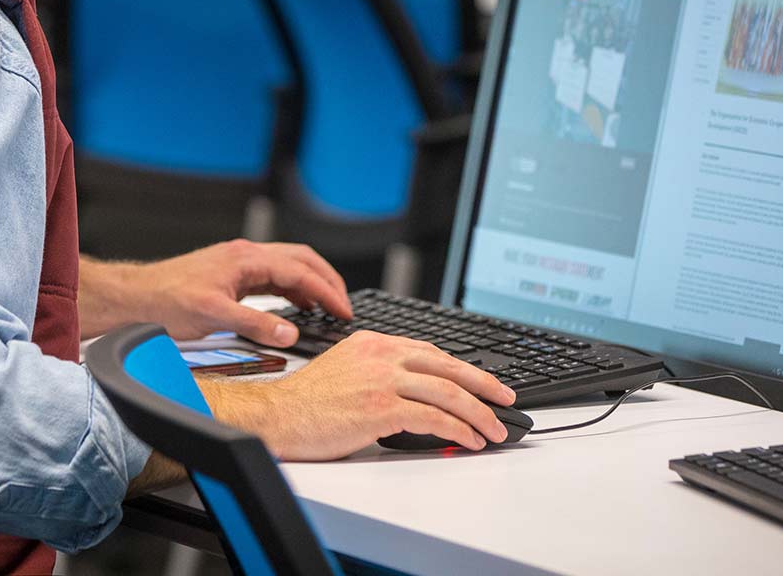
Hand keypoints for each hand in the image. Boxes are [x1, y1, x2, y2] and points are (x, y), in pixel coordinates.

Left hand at [80, 240, 352, 345]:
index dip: (327, 292)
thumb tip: (291, 332)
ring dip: (311, 283)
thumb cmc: (165, 302)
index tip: (344, 310)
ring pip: (288, 266)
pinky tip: (295, 306)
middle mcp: (245, 256)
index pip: (300, 271)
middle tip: (344, 305)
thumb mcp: (214, 317)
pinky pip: (272, 276)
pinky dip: (292, 289)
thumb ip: (256, 324)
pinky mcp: (231, 276)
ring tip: (327, 307)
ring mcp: (238, 264)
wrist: (135, 298)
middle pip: (301, 259)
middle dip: (327, 280)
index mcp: (246, 259)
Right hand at [204, 331, 516, 459]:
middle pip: (448, 367)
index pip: (431, 351)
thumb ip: (380, 369)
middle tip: (506, 399)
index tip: (482, 382)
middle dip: (484, 386)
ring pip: (447, 393)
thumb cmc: (306, 401)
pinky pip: (434, 418)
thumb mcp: (346, 368)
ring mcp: (382, 380)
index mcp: (374, 341)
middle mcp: (382, 355)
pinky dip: (459, 430)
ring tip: (494, 430)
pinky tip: (470, 439)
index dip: (463, 368)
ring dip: (478, 414)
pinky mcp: (381, 408)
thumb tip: (414, 390)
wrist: (276, 416)